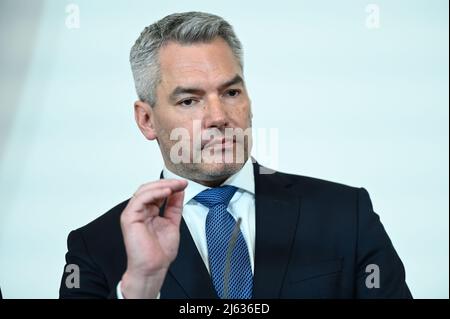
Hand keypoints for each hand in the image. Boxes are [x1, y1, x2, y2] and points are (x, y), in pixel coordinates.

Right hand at [120, 179, 187, 297]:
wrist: (154, 267)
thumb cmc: (160, 252)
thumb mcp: (172, 222)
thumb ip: (174, 206)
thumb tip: (178, 191)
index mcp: (148, 212)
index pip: (157, 192)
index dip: (170, 186)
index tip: (183, 184)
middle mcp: (140, 211)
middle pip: (150, 188)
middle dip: (167, 183)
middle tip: (181, 182)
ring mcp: (133, 213)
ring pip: (144, 190)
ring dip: (161, 185)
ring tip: (175, 185)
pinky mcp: (129, 217)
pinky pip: (140, 199)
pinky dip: (154, 193)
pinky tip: (166, 192)